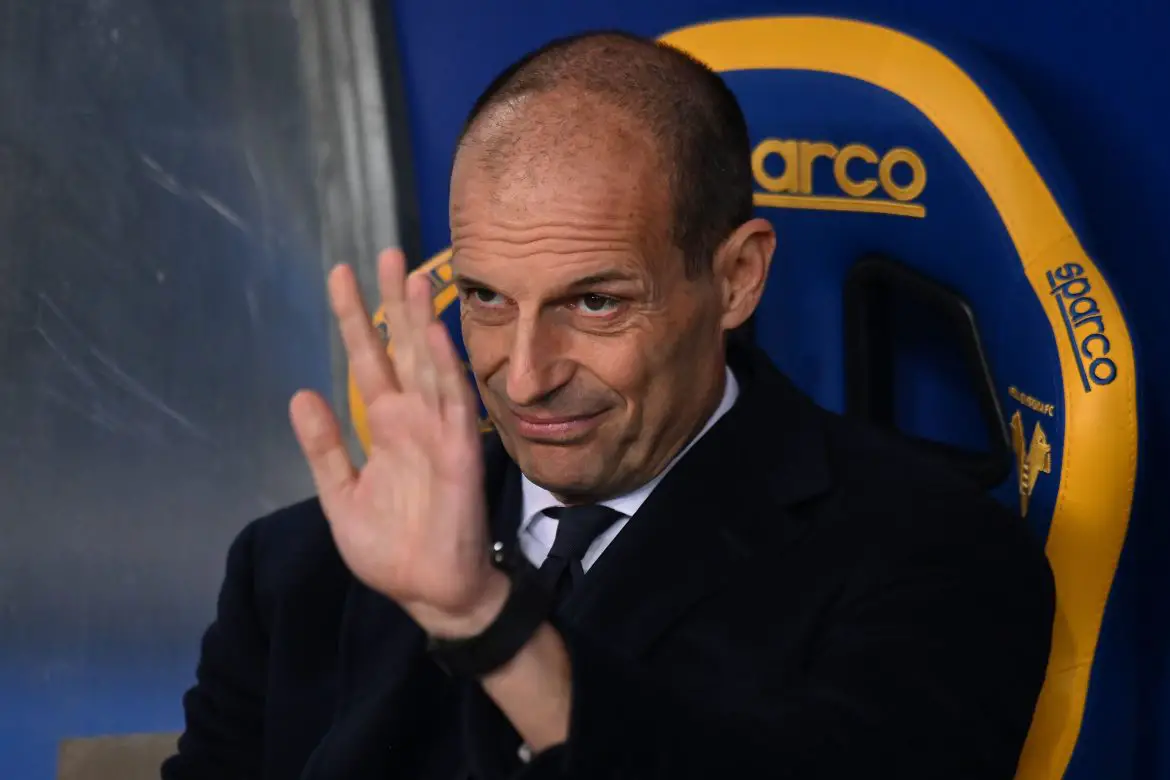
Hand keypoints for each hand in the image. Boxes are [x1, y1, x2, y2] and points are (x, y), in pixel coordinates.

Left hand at [289, 249, 508, 637]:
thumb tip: (301, 394)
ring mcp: (438, 432)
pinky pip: (452, 403)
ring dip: (420, 322)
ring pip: (429, 364)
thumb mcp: (341, 496)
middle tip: (385, 252)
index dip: (355, 318)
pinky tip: (433, 334)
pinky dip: (443, 368)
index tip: (340, 274)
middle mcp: (413, 419)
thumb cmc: (391, 547)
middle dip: (391, 301)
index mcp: (385, 427)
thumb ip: (325, 447)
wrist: (431, 591)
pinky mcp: (459, 452)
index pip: (369, 360)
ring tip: (410, 276)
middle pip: (401, 348)